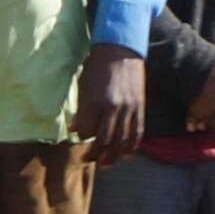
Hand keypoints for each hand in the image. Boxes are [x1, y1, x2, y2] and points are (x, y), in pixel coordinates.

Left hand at [73, 45, 148, 160]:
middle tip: (90, 160)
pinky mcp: (140, 108)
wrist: (121, 50)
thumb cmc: (97, 66)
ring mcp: (129, 109)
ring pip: (122, 143)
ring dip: (114, 156)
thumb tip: (74, 128)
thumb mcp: (83, 86)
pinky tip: (125, 153)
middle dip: (96, 155)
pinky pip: (137, 134)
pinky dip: (131, 147)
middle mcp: (113, 109)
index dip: (82, 138)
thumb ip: (81, 110)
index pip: (88, 132)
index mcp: (96, 102)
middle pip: (105, 142)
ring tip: (106, 163)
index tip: (80, 138)